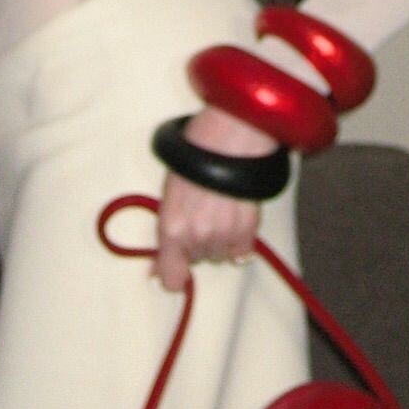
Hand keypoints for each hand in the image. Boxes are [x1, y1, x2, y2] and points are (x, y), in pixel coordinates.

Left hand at [153, 106, 276, 292]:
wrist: (232, 130)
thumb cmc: (197, 151)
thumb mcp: (169, 189)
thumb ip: (167, 229)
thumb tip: (159, 266)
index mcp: (172, 227)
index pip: (171, 278)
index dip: (172, 272)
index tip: (174, 264)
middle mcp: (198, 236)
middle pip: (197, 259)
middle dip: (196, 242)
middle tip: (199, 211)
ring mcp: (225, 234)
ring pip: (220, 255)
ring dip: (219, 239)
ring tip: (219, 207)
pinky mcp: (249, 228)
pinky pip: (242, 251)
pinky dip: (239, 239)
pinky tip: (235, 215)